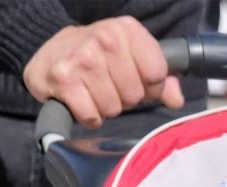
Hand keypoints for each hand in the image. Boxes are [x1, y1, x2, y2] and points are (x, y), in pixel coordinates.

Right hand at [23, 17, 182, 128]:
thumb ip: (161, 77)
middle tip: (109, 85)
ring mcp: (83, 59)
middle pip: (135, 94)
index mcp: (127, 30)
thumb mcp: (132, 56)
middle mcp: (105, 39)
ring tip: (94, 91)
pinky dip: (89, 116)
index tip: (137, 80)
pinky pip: (91, 116)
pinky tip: (81, 101)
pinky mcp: (63, 80)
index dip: (151, 86)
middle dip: (125, 98)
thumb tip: (176, 100)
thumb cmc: (99, 57)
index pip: (157, 73)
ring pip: (114, 108)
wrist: (50, 52)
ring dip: (106, 107)